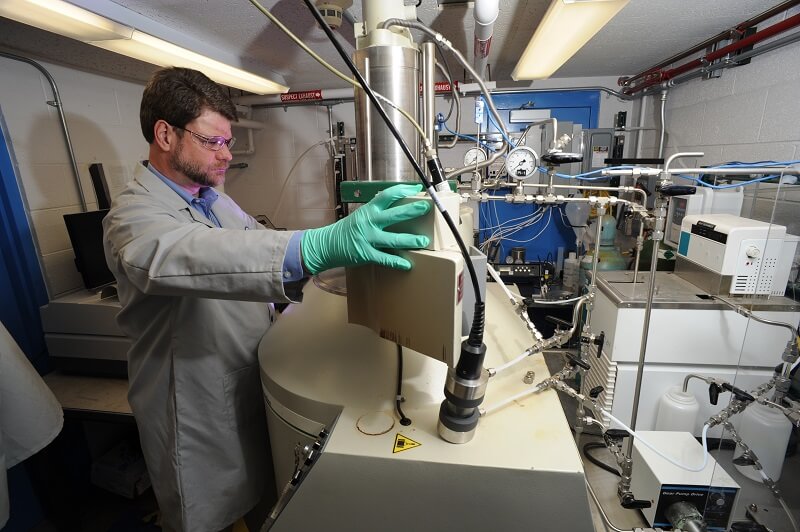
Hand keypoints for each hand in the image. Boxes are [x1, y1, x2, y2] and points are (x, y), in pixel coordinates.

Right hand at [301, 184, 430, 273]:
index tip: (416, 188)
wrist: (327, 244)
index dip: (402, 190)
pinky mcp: (366, 254)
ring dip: (410, 240)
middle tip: (426, 208)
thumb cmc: (346, 230)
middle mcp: (369, 222)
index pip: (387, 195)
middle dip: (412, 210)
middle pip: (395, 214)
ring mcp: (368, 238)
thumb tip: (396, 207)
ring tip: (423, 240)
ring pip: (393, 239)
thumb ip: (376, 212)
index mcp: (368, 210)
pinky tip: (408, 264)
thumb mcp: (360, 216)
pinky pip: (385, 258)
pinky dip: (397, 262)